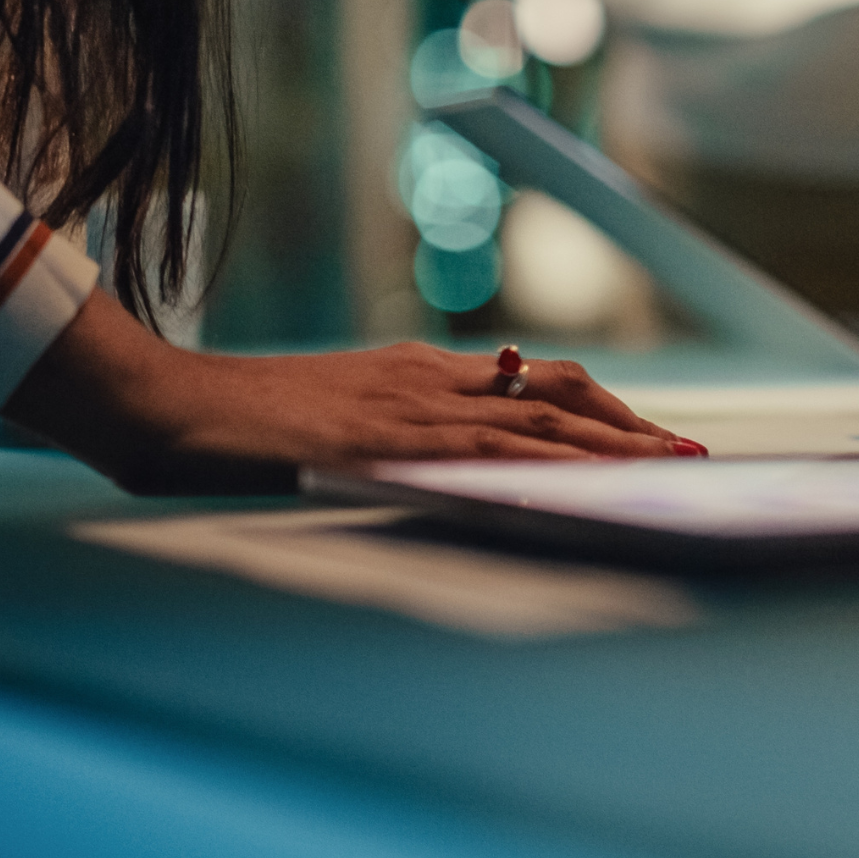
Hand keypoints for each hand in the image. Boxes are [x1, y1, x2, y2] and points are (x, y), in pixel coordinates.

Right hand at [2, 292, 688, 494]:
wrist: (167, 406)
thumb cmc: (233, 424)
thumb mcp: (326, 418)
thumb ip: (384, 429)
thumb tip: (440, 458)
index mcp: (413, 374)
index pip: (529, 382)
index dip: (597, 408)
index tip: (647, 434)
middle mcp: (427, 381)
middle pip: (554, 392)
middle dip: (629, 425)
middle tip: (691, 453)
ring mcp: (411, 408)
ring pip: (539, 420)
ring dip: (614, 445)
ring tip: (674, 466)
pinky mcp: (389, 439)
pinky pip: (487, 451)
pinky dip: (549, 466)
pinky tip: (591, 483)